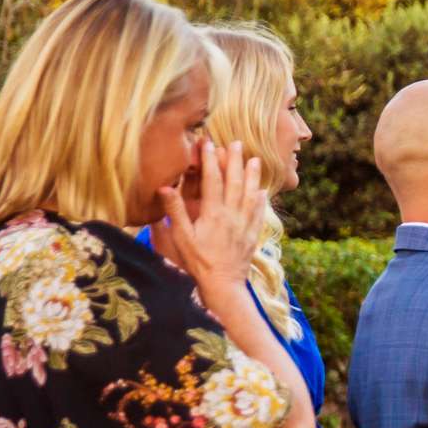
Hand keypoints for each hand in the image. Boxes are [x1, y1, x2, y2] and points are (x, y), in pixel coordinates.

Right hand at [156, 139, 266, 294]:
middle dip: (234, 161)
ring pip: (250, 194)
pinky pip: (258, 213)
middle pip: (235, 182)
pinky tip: (262, 191)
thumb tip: (165, 187)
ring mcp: (244, 225)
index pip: (212, 180)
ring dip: (252, 176)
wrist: (223, 284)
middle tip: (235, 143)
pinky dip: (260, 200)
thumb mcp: (181, 237)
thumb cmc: (198, 261)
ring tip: (254, 159)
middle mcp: (232, 215)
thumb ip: (174, 211)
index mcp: (213, 213)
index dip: (210, 160)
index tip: (209, 144)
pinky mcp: (252, 235)